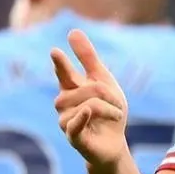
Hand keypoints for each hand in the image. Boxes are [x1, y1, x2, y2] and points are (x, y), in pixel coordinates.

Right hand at [51, 29, 128, 168]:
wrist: (114, 143)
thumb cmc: (107, 111)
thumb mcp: (104, 81)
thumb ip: (88, 58)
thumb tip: (73, 30)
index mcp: (71, 88)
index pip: (64, 73)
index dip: (61, 63)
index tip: (56, 51)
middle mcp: (64, 103)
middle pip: (86, 89)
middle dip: (108, 94)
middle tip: (118, 104)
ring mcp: (66, 120)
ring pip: (88, 104)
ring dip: (109, 109)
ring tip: (115, 116)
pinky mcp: (73, 137)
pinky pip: (74, 124)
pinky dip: (82, 117)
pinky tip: (87, 111)